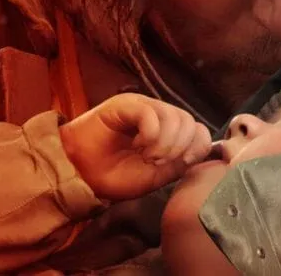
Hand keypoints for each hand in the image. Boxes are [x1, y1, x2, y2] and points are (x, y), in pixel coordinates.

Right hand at [59, 93, 211, 200]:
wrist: (80, 174)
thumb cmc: (115, 176)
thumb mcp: (155, 176)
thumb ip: (179, 163)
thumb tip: (200, 154)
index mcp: (168, 131)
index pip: (199, 128)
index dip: (199, 145)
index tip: (186, 162)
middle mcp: (158, 115)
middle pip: (189, 121)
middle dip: (179, 147)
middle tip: (157, 162)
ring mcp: (143, 107)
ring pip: (174, 117)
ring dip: (165, 143)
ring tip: (147, 156)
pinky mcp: (126, 104)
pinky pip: (151, 114)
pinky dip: (150, 135)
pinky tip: (138, 146)